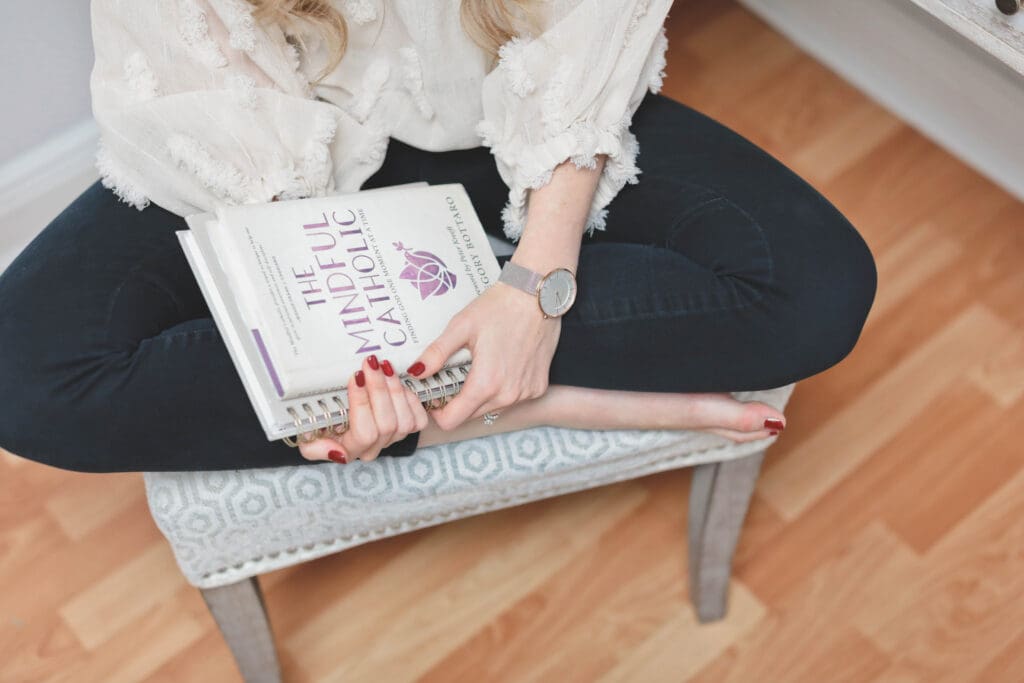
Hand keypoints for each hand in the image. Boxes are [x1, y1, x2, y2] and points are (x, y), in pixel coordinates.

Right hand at [297, 355, 429, 462]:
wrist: (333, 412)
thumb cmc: (319, 421)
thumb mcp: (306, 435)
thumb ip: (314, 448)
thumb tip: (337, 453)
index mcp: (350, 450)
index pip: (364, 432)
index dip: (362, 404)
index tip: (355, 377)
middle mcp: (374, 448)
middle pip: (387, 424)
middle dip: (379, 389)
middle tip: (371, 363)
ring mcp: (393, 439)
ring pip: (405, 420)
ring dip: (395, 390)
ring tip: (384, 366)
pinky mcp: (409, 428)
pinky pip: (418, 419)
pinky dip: (411, 398)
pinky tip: (397, 381)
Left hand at [408, 279, 559, 430]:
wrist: (538, 295)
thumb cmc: (500, 306)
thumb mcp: (461, 326)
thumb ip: (436, 353)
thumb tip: (415, 373)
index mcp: (486, 383)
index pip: (452, 420)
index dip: (437, 412)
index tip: (434, 396)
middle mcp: (508, 395)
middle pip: (470, 416)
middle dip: (457, 402)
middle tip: (452, 377)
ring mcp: (526, 393)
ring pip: (491, 409)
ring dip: (479, 397)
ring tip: (477, 368)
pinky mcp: (538, 387)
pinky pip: (511, 400)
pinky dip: (501, 390)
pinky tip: (500, 366)